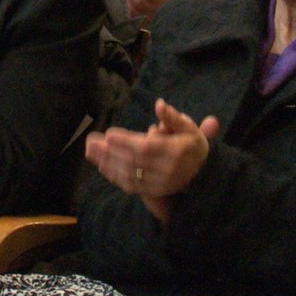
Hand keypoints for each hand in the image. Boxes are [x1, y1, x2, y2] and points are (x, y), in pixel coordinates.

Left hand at [84, 98, 220, 224]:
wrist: (204, 174)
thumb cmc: (192, 144)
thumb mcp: (188, 127)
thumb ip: (172, 117)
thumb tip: (159, 104)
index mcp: (175, 151)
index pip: (147, 148)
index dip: (127, 142)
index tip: (109, 134)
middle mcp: (166, 170)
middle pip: (134, 162)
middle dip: (110, 152)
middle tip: (90, 141)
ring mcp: (159, 183)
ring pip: (130, 175)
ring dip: (108, 164)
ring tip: (90, 152)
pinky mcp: (154, 191)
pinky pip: (131, 185)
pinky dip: (115, 176)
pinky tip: (101, 166)